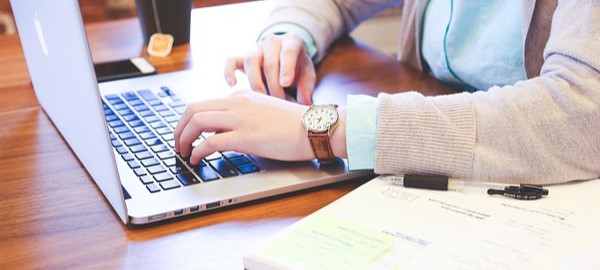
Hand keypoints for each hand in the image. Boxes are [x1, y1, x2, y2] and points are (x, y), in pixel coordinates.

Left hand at [174, 90, 314, 163]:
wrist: (315, 127)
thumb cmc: (295, 125)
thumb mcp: (264, 112)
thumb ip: (244, 117)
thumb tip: (223, 132)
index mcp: (241, 96)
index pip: (205, 104)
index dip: (190, 121)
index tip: (187, 134)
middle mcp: (237, 103)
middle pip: (193, 109)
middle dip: (179, 128)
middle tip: (177, 143)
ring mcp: (241, 118)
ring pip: (197, 122)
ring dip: (183, 138)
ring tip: (183, 153)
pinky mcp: (246, 136)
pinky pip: (210, 142)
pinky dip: (197, 152)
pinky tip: (197, 160)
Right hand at [224, 33, 315, 104]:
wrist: (285, 58)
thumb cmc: (298, 68)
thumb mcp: (307, 75)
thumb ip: (307, 88)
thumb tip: (305, 104)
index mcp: (292, 42)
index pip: (288, 52)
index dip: (286, 68)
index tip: (286, 83)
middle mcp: (272, 42)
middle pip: (269, 62)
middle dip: (274, 85)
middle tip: (279, 103)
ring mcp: (256, 49)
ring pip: (250, 60)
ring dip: (256, 82)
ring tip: (262, 99)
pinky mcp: (242, 58)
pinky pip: (231, 61)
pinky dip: (229, 71)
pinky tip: (232, 84)